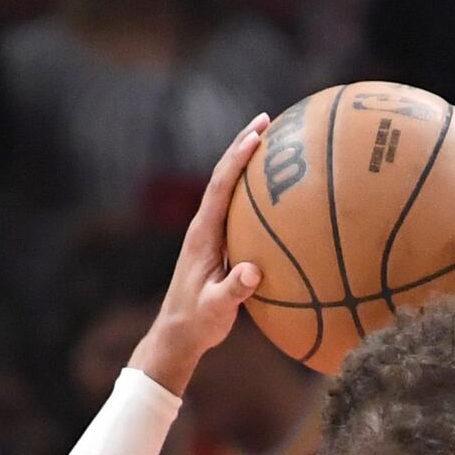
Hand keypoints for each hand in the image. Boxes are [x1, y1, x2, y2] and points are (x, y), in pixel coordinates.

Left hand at [131, 114, 271, 394]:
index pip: (221, 186)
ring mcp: (210, 233)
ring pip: (230, 188)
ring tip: (272, 140)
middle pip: (224, 175)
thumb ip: (232, 292)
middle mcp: (204, 226)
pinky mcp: (218, 244)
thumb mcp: (215, 310)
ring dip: (248, 163)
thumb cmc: (196, 322)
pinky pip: (238, 208)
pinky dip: (255, 192)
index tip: (257, 135)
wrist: (178, 334)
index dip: (238, 159)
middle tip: (268, 120)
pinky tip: (276, 191)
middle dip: (243, 145)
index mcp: (203, 234)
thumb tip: (252, 272)